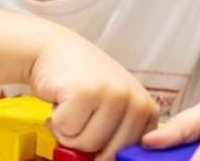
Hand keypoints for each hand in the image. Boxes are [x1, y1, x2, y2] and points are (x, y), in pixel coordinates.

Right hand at [28, 37, 159, 160]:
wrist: (52, 49)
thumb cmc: (80, 82)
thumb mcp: (111, 108)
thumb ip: (117, 136)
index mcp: (147, 110)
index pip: (129, 154)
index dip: (104, 148)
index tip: (95, 128)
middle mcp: (135, 101)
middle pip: (107, 154)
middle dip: (84, 141)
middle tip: (79, 116)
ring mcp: (112, 95)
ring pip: (86, 144)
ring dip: (67, 130)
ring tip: (70, 105)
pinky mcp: (85, 93)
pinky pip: (65, 129)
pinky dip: (55, 120)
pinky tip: (60, 98)